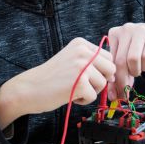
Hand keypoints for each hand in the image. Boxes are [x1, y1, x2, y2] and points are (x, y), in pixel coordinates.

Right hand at [0, 38, 114, 127]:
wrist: (30, 88)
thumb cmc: (52, 78)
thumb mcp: (71, 60)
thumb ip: (91, 62)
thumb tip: (114, 74)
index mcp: (81, 43)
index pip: (107, 57)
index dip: (101, 71)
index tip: (86, 77)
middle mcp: (82, 51)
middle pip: (111, 69)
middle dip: (100, 80)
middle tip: (82, 85)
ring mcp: (82, 66)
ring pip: (103, 83)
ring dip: (91, 91)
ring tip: (73, 89)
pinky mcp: (81, 82)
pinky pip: (94, 96)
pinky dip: (83, 100)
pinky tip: (69, 95)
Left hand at [106, 21, 144, 99]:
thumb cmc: (140, 46)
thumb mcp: (127, 56)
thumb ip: (120, 73)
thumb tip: (113, 96)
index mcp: (114, 34)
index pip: (110, 61)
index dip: (112, 81)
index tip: (114, 95)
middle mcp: (125, 30)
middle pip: (120, 61)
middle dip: (122, 81)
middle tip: (126, 93)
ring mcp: (139, 31)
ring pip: (132, 59)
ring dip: (135, 71)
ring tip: (137, 71)